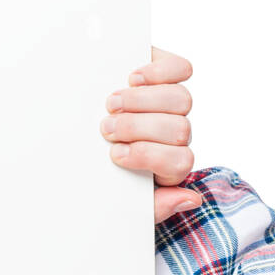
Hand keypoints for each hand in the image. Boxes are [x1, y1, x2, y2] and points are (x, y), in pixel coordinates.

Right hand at [100, 45, 202, 224]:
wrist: (83, 135)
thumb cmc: (105, 171)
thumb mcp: (123, 196)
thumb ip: (156, 206)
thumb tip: (191, 199)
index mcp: (170, 165)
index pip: (180, 162)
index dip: (148, 156)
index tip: (116, 155)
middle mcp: (176, 135)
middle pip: (180, 129)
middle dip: (138, 128)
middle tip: (107, 128)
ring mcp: (173, 104)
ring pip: (181, 100)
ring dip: (143, 101)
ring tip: (112, 103)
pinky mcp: (165, 73)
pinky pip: (181, 69)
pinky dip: (159, 71)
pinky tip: (133, 78)